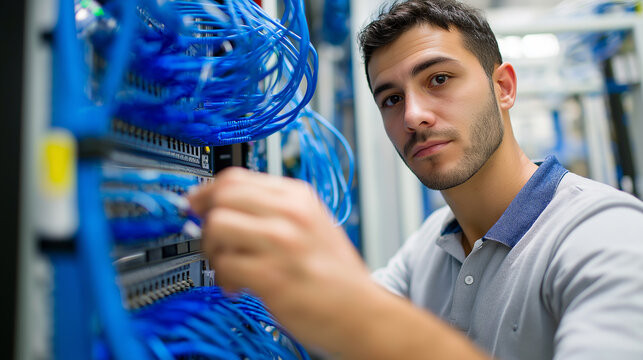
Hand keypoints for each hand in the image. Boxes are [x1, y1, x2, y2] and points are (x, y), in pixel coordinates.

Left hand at [187, 167, 374, 349]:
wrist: (362, 312)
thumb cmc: (335, 274)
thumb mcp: (310, 224)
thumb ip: (269, 211)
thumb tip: (219, 207)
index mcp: (298, 196)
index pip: (236, 177)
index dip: (207, 192)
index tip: (197, 205)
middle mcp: (291, 213)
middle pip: (222, 196)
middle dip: (205, 219)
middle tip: (211, 240)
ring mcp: (283, 244)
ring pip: (217, 226)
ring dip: (212, 250)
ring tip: (228, 266)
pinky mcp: (274, 276)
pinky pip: (225, 265)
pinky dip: (223, 278)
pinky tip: (238, 286)